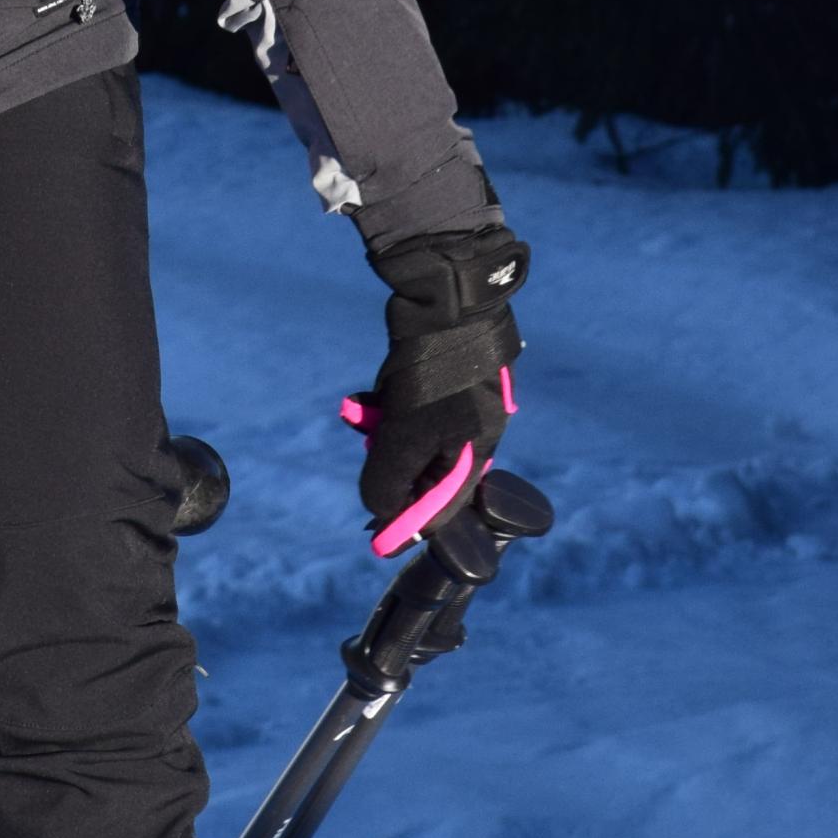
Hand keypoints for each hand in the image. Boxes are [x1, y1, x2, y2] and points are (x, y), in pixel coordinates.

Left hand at [345, 224, 527, 556]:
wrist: (445, 299)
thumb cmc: (433, 373)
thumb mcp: (405, 435)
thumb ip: (389, 480)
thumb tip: (378, 511)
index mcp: (474, 454)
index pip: (441, 510)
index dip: (406, 525)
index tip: (375, 538)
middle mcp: (470, 435)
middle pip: (421, 475)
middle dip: (387, 463)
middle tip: (367, 444)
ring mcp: (454, 408)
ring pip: (407, 440)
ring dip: (379, 432)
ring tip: (362, 412)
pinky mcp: (436, 384)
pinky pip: (404, 412)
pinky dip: (385, 408)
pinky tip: (366, 397)